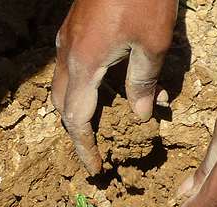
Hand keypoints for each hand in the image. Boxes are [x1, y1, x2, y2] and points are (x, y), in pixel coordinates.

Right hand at [51, 0, 177, 174]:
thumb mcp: (152, 43)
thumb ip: (142, 82)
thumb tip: (140, 115)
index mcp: (83, 65)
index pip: (76, 120)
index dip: (84, 147)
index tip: (95, 168)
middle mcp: (67, 55)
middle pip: (64, 106)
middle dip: (80, 130)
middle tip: (100, 147)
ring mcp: (68, 39)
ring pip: (68, 85)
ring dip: (87, 106)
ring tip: (116, 118)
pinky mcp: (75, 28)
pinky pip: (76, 66)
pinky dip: (91, 84)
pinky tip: (119, 83)